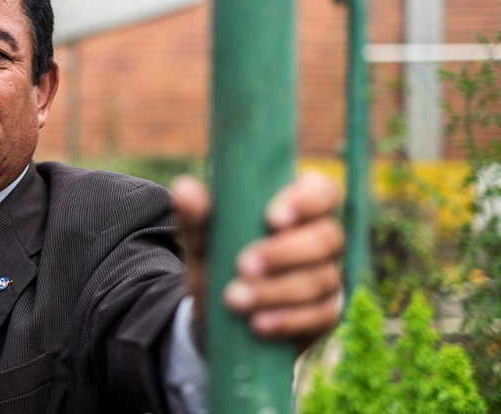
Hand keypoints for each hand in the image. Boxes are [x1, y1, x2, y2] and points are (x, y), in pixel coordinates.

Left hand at [171, 171, 343, 350]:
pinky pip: (320, 316)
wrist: (217, 314)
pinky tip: (258, 324)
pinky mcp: (326, 314)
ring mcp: (329, 277)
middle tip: (244, 266)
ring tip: (235, 299)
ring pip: (320, 280)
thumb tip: (184, 188)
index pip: (322, 192)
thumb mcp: (203, 239)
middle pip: (326, 238)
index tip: (271, 219)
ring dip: (276, 291)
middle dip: (284, 253)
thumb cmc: (218, 260)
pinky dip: (287, 320)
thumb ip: (197, 215)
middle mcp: (322, 240)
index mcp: (300, 207)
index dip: (305, 202)